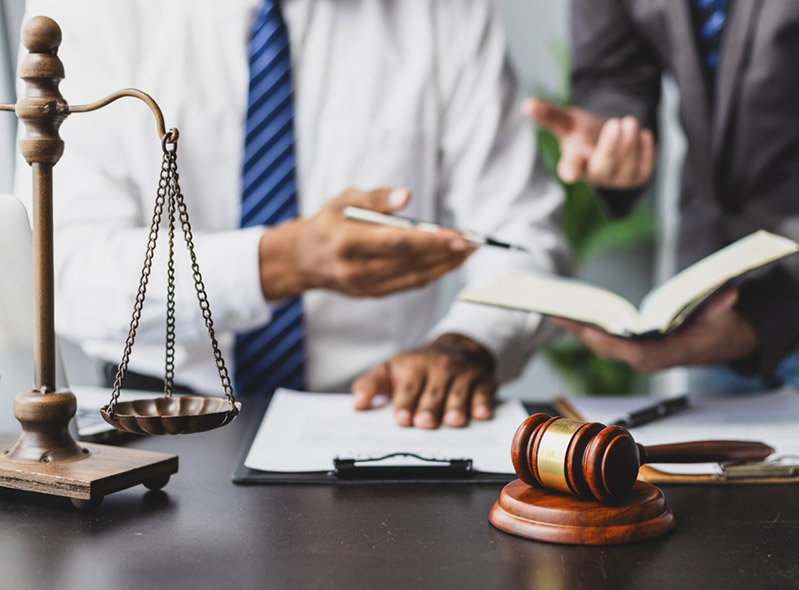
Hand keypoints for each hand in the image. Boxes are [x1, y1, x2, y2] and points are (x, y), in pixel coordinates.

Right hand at [256, 188, 472, 299]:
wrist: (303, 259)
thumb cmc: (328, 222)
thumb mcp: (344, 200)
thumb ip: (376, 198)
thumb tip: (407, 197)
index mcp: (346, 242)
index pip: (397, 243)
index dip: (431, 242)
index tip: (460, 237)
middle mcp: (355, 269)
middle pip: (411, 263)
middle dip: (446, 254)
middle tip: (475, 242)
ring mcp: (364, 286)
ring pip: (414, 278)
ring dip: (445, 266)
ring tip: (469, 252)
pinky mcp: (372, 294)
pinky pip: (408, 285)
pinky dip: (432, 274)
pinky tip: (448, 262)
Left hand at [351, 333, 496, 428]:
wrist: (454, 349)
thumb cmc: (416, 368)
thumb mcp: (390, 370)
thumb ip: (371, 385)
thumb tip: (357, 404)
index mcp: (414, 365)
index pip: (408, 387)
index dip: (405, 404)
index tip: (401, 419)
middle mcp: (440, 367)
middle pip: (434, 392)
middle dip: (429, 408)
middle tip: (424, 423)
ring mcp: (463, 373)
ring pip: (459, 392)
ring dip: (456, 407)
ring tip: (453, 422)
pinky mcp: (483, 380)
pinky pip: (484, 392)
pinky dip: (483, 403)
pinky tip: (481, 414)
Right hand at [523, 97, 655, 189]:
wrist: (612, 141)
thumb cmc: (585, 134)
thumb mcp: (569, 122)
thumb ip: (550, 115)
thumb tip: (527, 104)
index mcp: (575, 164)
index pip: (570, 169)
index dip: (570, 170)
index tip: (569, 174)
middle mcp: (596, 175)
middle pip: (602, 166)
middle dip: (611, 147)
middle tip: (616, 123)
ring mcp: (618, 179)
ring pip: (626, 167)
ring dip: (630, 144)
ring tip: (629, 121)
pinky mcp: (638, 177)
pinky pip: (645, 167)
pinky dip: (646, 150)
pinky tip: (644, 134)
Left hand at [551, 288, 757, 371]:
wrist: (723, 344)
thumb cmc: (720, 330)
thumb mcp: (724, 316)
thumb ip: (720, 306)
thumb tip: (726, 293)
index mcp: (666, 355)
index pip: (634, 353)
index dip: (611, 343)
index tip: (589, 329)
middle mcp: (646, 359)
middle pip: (606, 348)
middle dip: (580, 331)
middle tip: (556, 312)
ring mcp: (635, 356)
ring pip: (599, 345)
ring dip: (575, 329)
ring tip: (553, 309)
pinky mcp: (629, 349)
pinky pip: (601, 340)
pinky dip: (583, 327)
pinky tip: (566, 314)